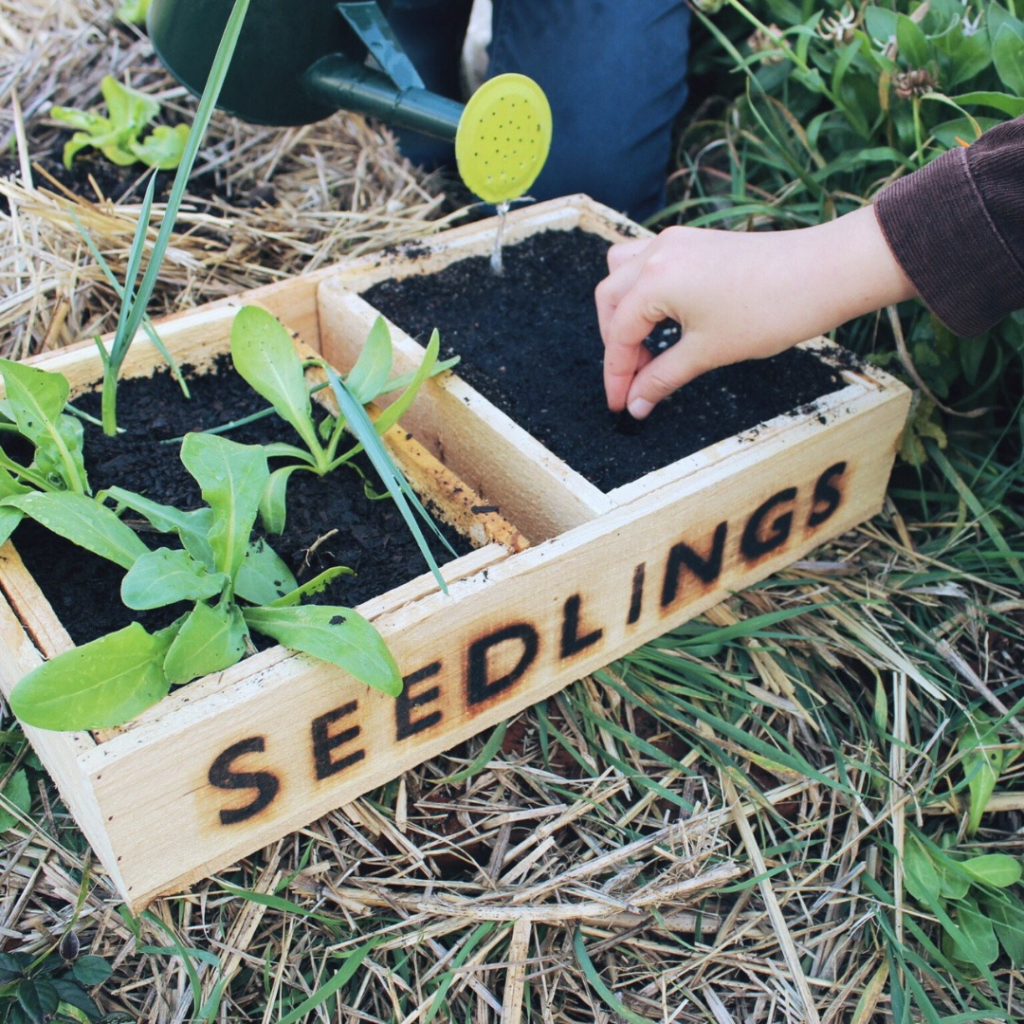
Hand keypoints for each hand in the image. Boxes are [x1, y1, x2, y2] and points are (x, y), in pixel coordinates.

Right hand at [595, 206, 918, 417]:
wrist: (826, 273)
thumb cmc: (772, 309)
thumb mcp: (709, 352)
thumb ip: (663, 377)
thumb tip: (637, 403)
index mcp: (655, 280)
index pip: (620, 334)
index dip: (617, 375)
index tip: (620, 404)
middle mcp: (658, 254)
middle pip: (611, 300)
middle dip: (616, 343)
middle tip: (634, 381)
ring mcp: (677, 242)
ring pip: (625, 273)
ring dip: (624, 311)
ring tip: (644, 346)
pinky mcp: (696, 242)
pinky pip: (650, 262)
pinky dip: (646, 292)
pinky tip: (663, 317)